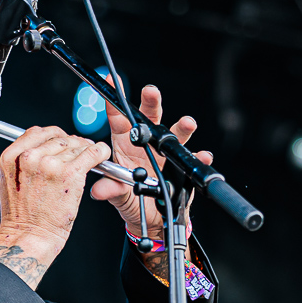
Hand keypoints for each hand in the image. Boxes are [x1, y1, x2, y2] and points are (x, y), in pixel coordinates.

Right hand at [0, 126, 111, 288]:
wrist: (29, 236)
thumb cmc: (21, 216)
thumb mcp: (10, 182)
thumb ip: (21, 162)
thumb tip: (38, 150)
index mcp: (12, 157)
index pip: (37, 132)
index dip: (53, 135)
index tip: (61, 139)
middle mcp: (30, 157)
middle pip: (57, 137)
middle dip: (71, 141)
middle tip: (79, 148)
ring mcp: (51, 164)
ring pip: (74, 145)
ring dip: (85, 148)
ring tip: (91, 155)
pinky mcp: (70, 174)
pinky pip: (91, 153)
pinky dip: (100, 152)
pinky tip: (102, 154)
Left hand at [90, 84, 211, 238]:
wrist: (150, 218)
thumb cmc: (131, 199)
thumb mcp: (117, 195)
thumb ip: (110, 189)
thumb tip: (98, 191)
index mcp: (125, 144)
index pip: (118, 119)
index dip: (114, 102)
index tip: (111, 84)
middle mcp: (146, 145)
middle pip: (149, 119)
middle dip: (151, 103)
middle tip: (151, 91)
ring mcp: (165, 155)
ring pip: (174, 136)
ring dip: (182, 128)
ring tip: (188, 123)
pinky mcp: (181, 170)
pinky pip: (191, 162)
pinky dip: (198, 157)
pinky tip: (203, 155)